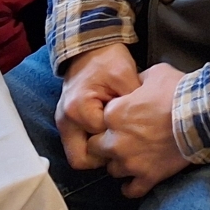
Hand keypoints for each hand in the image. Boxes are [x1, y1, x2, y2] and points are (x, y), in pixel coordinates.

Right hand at [57, 42, 141, 171]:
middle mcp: (65, 121)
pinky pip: (80, 146)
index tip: (135, 132)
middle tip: (125, 144)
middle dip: (104, 157)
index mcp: (78, 109)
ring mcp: (64, 125)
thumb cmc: (109, 61)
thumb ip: (132, 102)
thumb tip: (146, 126)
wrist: (90, 50)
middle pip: (81, 160)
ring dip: (98, 153)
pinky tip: (113, 134)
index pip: (99, 142)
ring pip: (79, 156)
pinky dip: (94, 145)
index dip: (118, 139)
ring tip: (120, 139)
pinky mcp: (68, 125)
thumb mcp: (125, 76)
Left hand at [88, 62, 190, 197]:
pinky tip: (136, 180)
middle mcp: (115, 142)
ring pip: (113, 170)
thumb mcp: (156, 73)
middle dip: (106, 143)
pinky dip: (132, 186)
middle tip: (123, 138)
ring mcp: (131, 162)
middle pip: (97, 148)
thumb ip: (138, 80)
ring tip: (133, 157)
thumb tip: (135, 84)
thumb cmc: (178, 90)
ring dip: (120, 163)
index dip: (110, 119)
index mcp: (114, 115)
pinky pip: (131, 190)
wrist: (202, 114)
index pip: (98, 121)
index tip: (122, 118)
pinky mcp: (148, 176)